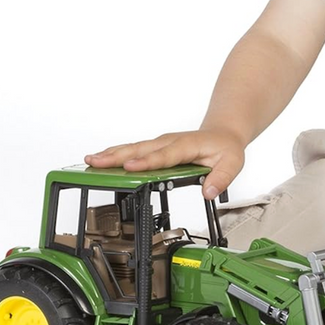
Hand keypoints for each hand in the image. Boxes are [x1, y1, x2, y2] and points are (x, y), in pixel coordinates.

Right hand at [85, 128, 245, 198]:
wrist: (223, 132)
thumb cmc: (225, 147)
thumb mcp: (233, 163)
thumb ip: (221, 178)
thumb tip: (208, 192)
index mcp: (186, 146)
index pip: (165, 155)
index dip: (147, 161)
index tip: (130, 166)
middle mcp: (170, 142)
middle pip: (140, 149)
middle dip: (117, 156)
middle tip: (96, 161)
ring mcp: (160, 143)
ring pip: (133, 148)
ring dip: (112, 154)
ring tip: (91, 160)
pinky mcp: (155, 147)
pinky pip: (134, 149)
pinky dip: (116, 153)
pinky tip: (101, 159)